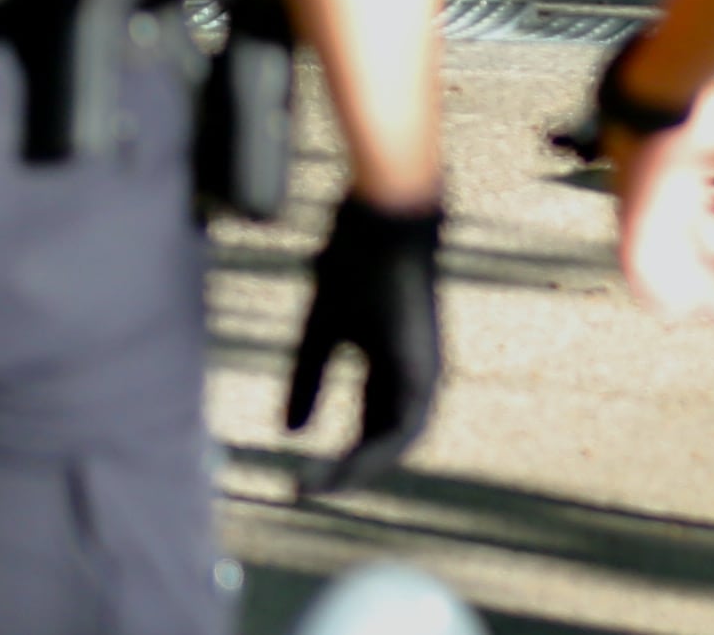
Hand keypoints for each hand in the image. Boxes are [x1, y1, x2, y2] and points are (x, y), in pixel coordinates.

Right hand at [283, 191, 445, 492]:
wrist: (382, 220)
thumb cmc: (353, 264)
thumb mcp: (320, 333)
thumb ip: (308, 380)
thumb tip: (289, 433)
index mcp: (391, 366)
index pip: (370, 428)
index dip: (339, 457)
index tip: (299, 478)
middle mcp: (414, 374)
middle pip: (385, 442)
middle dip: (346, 472)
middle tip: (304, 491)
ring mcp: (424, 371)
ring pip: (399, 442)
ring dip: (359, 470)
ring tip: (317, 487)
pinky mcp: (424, 365)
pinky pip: (405, 426)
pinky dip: (375, 452)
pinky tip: (344, 468)